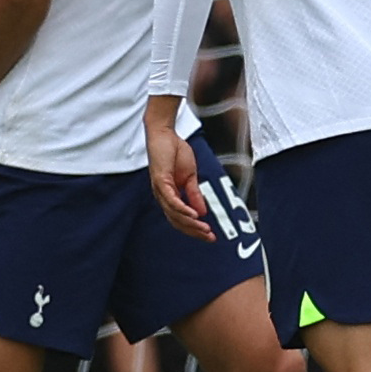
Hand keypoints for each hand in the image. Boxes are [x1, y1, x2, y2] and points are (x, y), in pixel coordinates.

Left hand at [145, 109, 211, 240]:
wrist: (164, 134)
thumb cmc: (174, 152)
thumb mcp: (190, 177)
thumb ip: (194, 194)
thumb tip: (202, 212)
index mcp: (170, 196)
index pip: (180, 219)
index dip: (194, 228)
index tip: (209, 235)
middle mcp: (163, 196)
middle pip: (177, 221)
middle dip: (194, 231)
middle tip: (210, 238)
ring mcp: (160, 190)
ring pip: (175, 214)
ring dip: (191, 223)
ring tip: (205, 229)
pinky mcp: (160, 181)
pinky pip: (172, 200)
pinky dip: (183, 209)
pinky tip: (194, 215)